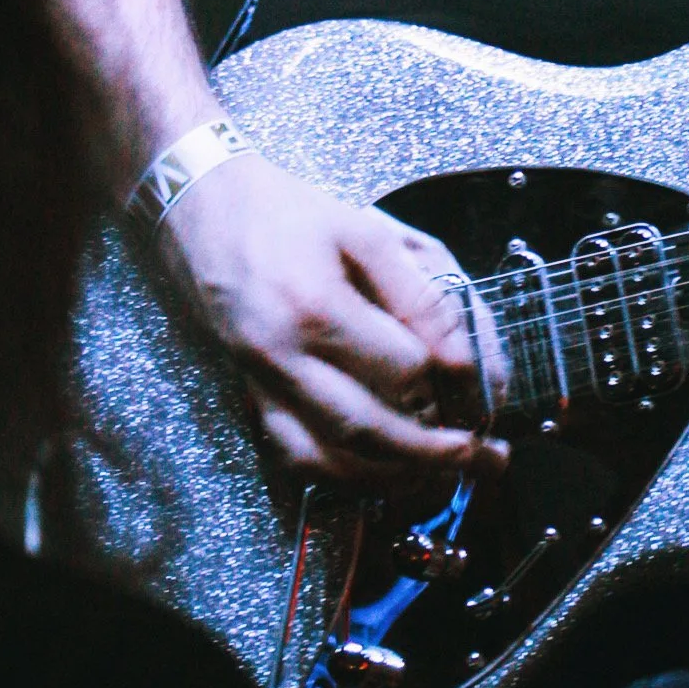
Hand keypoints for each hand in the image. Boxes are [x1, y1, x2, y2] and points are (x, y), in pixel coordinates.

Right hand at [159, 147, 506, 486]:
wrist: (203, 211)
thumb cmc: (292, 214)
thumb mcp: (369, 231)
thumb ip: (422, 294)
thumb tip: (465, 361)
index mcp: (316, 308)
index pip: (403, 368)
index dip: (451, 381)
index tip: (485, 388)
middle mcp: (281, 359)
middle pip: (365, 430)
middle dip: (433, 452)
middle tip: (485, 456)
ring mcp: (259, 386)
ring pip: (327, 459)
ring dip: (391, 476)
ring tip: (446, 471)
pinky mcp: (249, 397)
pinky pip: (295, 456)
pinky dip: (344, 475)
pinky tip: (387, 472)